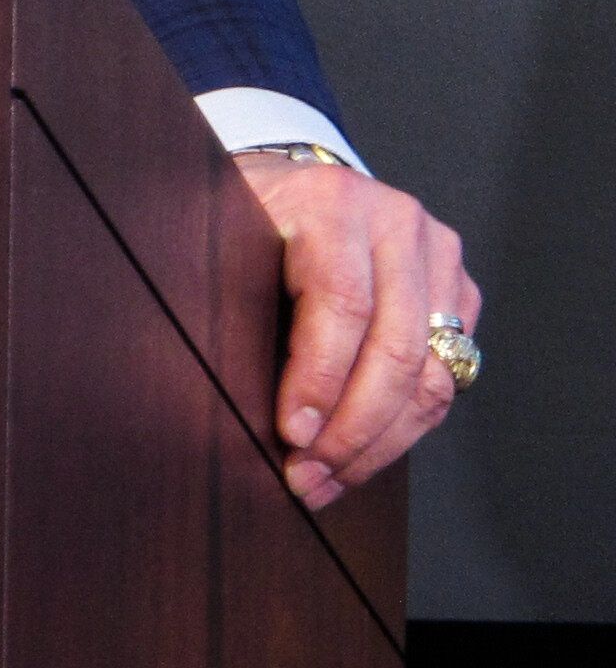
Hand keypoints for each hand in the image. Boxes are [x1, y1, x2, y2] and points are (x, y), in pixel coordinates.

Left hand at [234, 152, 477, 509]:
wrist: (286, 187)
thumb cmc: (241, 219)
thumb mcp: (216, 234)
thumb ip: (223, 292)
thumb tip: (211, 389)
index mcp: (333, 201)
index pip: (341, 303)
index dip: (318, 377)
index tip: (290, 434)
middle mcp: (398, 222)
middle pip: (396, 349)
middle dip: (351, 429)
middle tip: (306, 477)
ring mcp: (436, 257)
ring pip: (430, 377)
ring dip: (379, 443)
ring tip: (328, 480)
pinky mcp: (457, 291)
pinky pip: (446, 379)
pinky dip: (403, 428)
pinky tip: (358, 456)